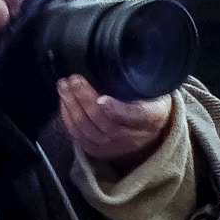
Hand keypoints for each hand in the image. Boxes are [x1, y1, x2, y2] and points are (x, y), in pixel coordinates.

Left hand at [57, 78, 176, 172]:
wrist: (152, 134)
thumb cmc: (152, 104)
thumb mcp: (156, 92)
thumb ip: (141, 84)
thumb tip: (117, 68)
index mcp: (151, 118)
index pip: (133, 115)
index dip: (116, 109)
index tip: (101, 98)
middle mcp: (131, 137)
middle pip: (102, 120)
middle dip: (84, 98)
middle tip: (72, 79)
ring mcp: (112, 147)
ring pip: (86, 128)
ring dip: (71, 105)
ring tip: (63, 86)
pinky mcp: (97, 151)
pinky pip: (77, 135)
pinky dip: (68, 117)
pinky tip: (64, 101)